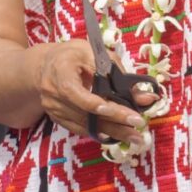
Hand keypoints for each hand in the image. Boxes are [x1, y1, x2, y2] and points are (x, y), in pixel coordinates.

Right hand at [24, 39, 153, 143]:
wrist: (46, 65)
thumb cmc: (74, 55)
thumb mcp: (96, 54)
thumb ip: (119, 74)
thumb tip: (145, 97)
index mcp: (60, 72)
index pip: (76, 93)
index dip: (97, 105)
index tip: (121, 112)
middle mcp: (53, 95)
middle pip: (85, 113)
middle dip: (115, 122)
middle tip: (139, 128)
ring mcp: (54, 109)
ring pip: (85, 125)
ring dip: (112, 131)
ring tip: (135, 137)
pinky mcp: (58, 118)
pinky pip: (80, 128)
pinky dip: (99, 132)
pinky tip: (117, 136)